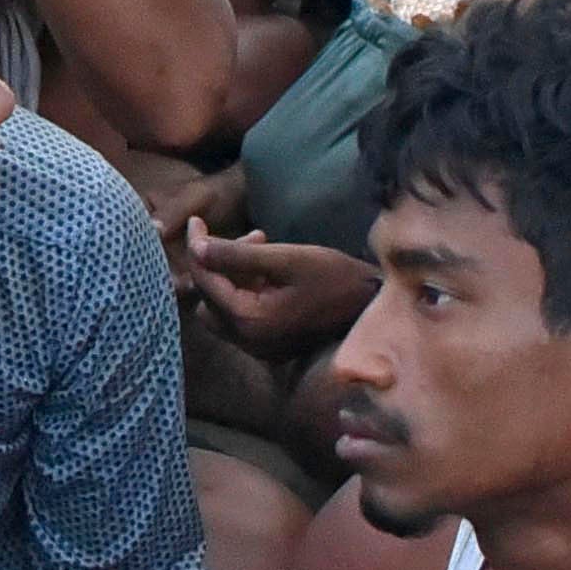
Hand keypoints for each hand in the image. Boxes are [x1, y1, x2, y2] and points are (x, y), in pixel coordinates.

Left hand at [178, 217, 381, 351]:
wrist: (374, 308)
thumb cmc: (335, 278)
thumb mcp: (287, 258)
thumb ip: (237, 254)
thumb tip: (196, 245)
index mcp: (249, 320)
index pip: (206, 282)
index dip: (198, 248)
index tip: (197, 221)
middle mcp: (249, 342)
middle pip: (209, 300)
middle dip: (220, 265)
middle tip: (251, 239)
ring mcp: (260, 348)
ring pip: (225, 309)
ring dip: (235, 276)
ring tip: (263, 246)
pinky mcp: (272, 346)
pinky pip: (244, 317)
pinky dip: (248, 290)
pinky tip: (270, 268)